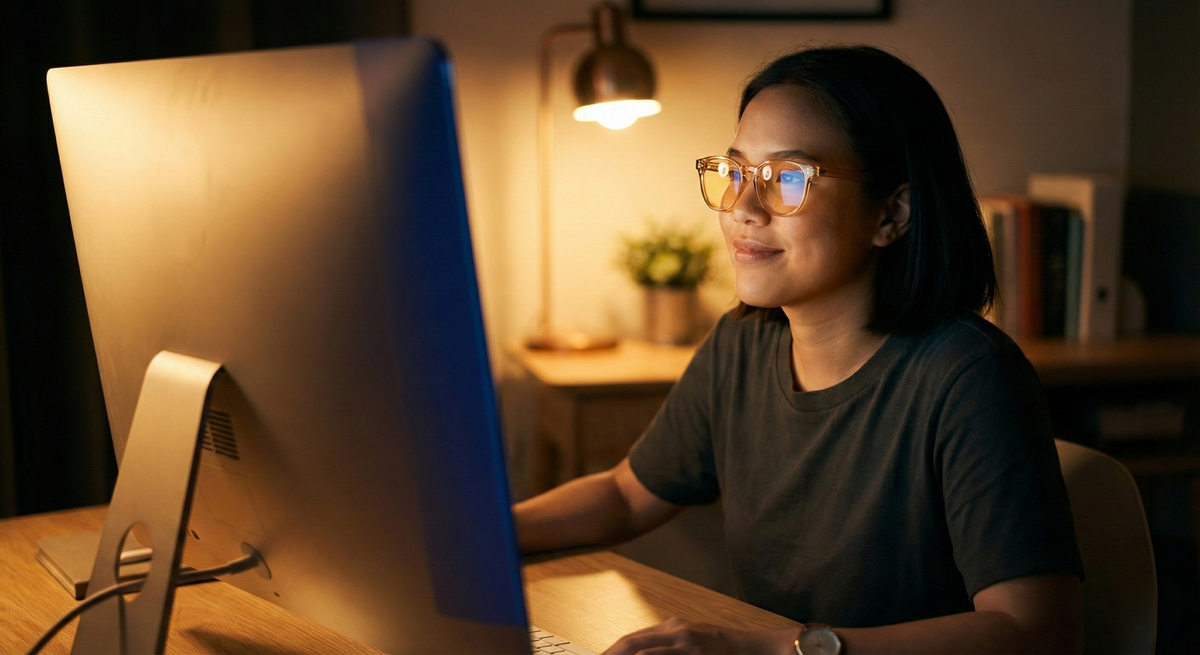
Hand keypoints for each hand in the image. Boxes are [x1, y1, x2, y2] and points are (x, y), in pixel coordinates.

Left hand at [603, 618, 795, 654]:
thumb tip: (641, 652)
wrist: (754, 647)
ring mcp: (685, 644)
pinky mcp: (694, 654)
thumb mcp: (692, 639)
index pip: (633, 639)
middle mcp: (675, 631)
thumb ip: (668, 643)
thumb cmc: (722, 648)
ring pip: (643, 651)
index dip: (613, 651)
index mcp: (672, 626)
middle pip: (632, 643)